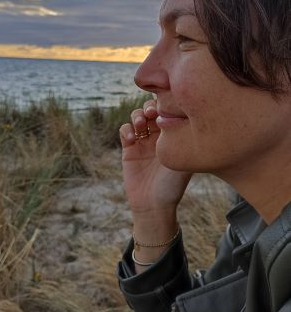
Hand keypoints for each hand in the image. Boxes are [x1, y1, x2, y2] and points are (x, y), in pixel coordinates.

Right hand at [119, 99, 192, 216]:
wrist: (154, 205)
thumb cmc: (172, 185)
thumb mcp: (184, 162)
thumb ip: (183, 142)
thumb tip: (187, 119)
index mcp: (173, 136)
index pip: (168, 112)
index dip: (166, 106)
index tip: (166, 110)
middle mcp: (158, 136)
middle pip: (151, 110)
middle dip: (150, 107)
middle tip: (152, 113)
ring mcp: (142, 141)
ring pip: (137, 117)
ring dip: (137, 116)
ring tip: (140, 124)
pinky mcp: (129, 149)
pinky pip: (125, 131)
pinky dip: (126, 130)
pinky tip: (132, 139)